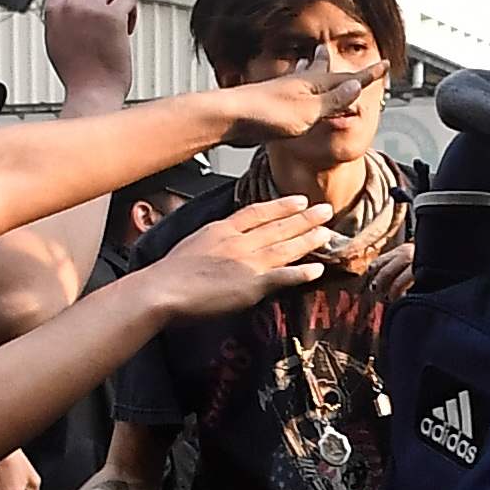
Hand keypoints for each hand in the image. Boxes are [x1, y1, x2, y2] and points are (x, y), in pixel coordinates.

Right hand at [42, 0, 137, 106]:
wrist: (91, 93)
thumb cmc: (78, 74)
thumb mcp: (56, 38)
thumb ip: (61, 16)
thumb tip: (70, 2)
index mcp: (53, 9)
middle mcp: (70, 5)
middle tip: (107, 4)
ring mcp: (91, 9)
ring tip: (118, 19)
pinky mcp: (112, 17)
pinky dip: (131, 11)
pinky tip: (127, 28)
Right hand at [143, 196, 338, 316]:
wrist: (160, 289)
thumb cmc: (168, 273)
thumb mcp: (191, 244)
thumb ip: (212, 242)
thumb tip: (220, 244)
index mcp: (221, 230)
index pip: (257, 212)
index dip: (280, 205)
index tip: (298, 199)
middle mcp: (238, 241)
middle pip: (278, 226)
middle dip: (304, 218)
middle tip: (327, 209)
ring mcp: (247, 261)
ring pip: (285, 247)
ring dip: (309, 239)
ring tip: (329, 233)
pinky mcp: (251, 284)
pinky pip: (283, 276)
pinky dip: (301, 273)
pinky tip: (318, 269)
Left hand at [221, 59, 386, 143]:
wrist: (229, 117)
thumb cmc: (265, 115)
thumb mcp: (308, 112)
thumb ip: (332, 101)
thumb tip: (356, 88)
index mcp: (312, 85)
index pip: (348, 79)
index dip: (368, 74)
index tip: (384, 64)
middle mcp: (299, 83)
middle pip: (324, 70)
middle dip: (336, 61)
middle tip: (343, 49)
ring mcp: (284, 91)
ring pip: (305, 74)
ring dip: (313, 66)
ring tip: (314, 57)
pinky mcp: (271, 102)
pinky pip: (293, 87)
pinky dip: (298, 81)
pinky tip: (289, 85)